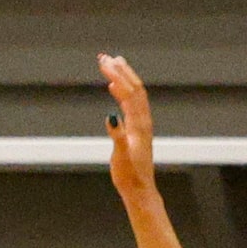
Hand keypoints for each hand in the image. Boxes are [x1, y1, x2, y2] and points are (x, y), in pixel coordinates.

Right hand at [99, 53, 157, 204]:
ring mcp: (141, 124)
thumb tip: (111, 116)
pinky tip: (114, 87)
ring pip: (135, 93)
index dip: (117, 76)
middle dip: (119, 70)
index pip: (128, 93)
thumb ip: (117, 136)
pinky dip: (124, 90)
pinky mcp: (138, 130)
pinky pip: (133, 103)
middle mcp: (143, 121)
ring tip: (113, 62)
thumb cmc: (129, 176)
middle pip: (134, 88)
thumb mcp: (121, 158)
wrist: (140, 190)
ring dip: (124, 76)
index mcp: (138, 125)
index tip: (104, 63)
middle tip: (104, 57)